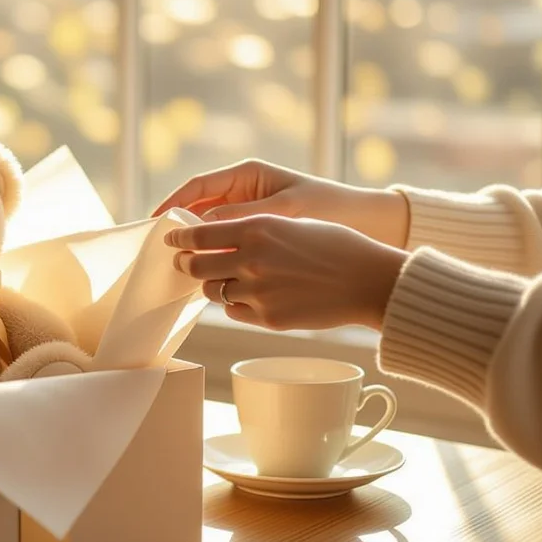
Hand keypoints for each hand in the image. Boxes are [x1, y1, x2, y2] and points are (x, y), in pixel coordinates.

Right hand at [152, 159, 410, 248]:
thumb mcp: (285, 210)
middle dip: (181, 228)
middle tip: (164, 249)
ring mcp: (249, 216)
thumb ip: (244, 217)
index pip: (199, 187)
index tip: (156, 222)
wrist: (366, 225)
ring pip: (211, 231)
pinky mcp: (258, 237)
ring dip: (197, 246)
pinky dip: (216, 257)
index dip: (173, 203)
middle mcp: (244, 192)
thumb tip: (203, 226)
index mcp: (248, 175)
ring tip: (181, 264)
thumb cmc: (329, 207)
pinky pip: (228, 246)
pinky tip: (208, 273)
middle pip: (199, 209)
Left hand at [165, 215, 407, 330]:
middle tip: (185, 262)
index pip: (200, 235)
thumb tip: (220, 236)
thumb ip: (254, 230)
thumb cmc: (337, 246)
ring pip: (213, 291)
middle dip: (187, 263)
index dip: (180, 238)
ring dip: (214, 285)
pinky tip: (251, 297)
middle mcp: (251, 260)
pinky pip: (234, 312)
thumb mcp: (293, 223)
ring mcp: (257, 292)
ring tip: (226, 279)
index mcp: (257, 229)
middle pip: (196, 266)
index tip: (172, 239)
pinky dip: (236, 305)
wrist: (370, 282)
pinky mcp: (267, 318)